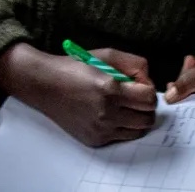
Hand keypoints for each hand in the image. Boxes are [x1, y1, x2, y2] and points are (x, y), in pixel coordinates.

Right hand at [0, 43, 157, 146]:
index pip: (149, 99)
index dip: (149, 90)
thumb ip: (134, 64)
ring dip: (137, 118)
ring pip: (138, 131)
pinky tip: (112, 114)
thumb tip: (149, 80)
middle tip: (135, 97)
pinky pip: (122, 137)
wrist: (46, 85)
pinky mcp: (95, 140)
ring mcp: (100, 129)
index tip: (140, 86)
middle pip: (147, 118)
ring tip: (125, 106)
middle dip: (146, 106)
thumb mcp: (107, 55)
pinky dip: (123, 127)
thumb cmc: (75, 67)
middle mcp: (106, 113)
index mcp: (110, 89)